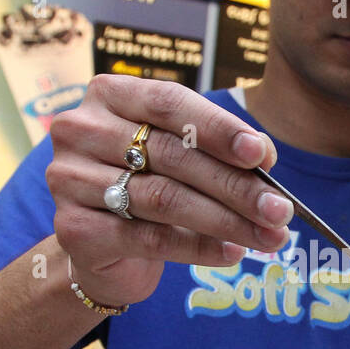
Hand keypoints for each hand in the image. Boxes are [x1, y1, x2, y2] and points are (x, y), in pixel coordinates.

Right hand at [46, 76, 293, 308]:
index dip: (218, 128)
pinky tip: (232, 253)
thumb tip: (264, 155)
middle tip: (279, 210)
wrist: (102, 247)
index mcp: (110, 95)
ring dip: (226, 221)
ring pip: (164, 198)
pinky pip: (148, 238)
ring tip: (269, 237)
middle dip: (235, 186)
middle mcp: (81, 130)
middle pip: (172, 155)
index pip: (169, 103)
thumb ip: (219, 149)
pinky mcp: (74, 228)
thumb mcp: (184, 157)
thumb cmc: (149, 185)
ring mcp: (70, 179)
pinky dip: (198, 248)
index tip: (261, 154)